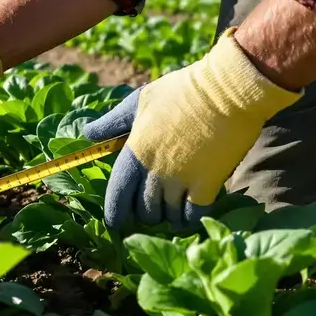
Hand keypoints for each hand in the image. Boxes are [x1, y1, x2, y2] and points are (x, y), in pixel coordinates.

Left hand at [82, 29, 300, 230]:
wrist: (226, 92)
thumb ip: (112, 123)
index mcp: (134, 153)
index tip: (116, 223)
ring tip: (171, 209)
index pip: (117, 197)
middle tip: (151, 207)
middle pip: (143, 212)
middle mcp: (154, 173)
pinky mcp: (207, 185)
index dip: (115, 215)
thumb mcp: (137, 102)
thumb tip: (88, 135)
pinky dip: (189, 218)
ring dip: (167, 217)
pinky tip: (189, 211)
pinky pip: (192, 216)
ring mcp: (181, 181)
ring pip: (168, 217)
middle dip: (145, 214)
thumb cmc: (180, 93)